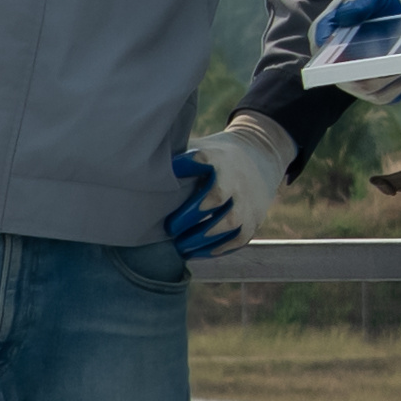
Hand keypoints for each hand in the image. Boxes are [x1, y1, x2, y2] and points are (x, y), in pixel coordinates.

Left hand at [165, 104, 296, 257]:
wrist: (261, 157)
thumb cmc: (216, 157)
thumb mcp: (201, 147)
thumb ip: (176, 157)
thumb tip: (139, 171)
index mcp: (218, 158)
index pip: (203, 159)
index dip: (187, 164)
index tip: (171, 171)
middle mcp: (235, 179)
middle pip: (215, 197)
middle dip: (189, 215)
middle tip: (169, 228)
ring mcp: (247, 201)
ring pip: (228, 222)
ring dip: (201, 237)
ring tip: (179, 246)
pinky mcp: (253, 219)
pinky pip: (238, 239)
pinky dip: (216, 249)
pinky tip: (195, 252)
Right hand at [293, 0, 400, 85]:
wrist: (386, 6)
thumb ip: (358, 3)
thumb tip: (346, 16)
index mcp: (323, 37)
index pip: (322, 57)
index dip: (337, 65)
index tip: (364, 62)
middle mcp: (333, 62)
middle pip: (349, 81)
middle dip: (374, 75)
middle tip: (398, 64)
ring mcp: (351, 77)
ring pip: (368, 91)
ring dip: (391, 83)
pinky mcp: (370, 85)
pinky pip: (382, 95)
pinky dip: (397, 88)